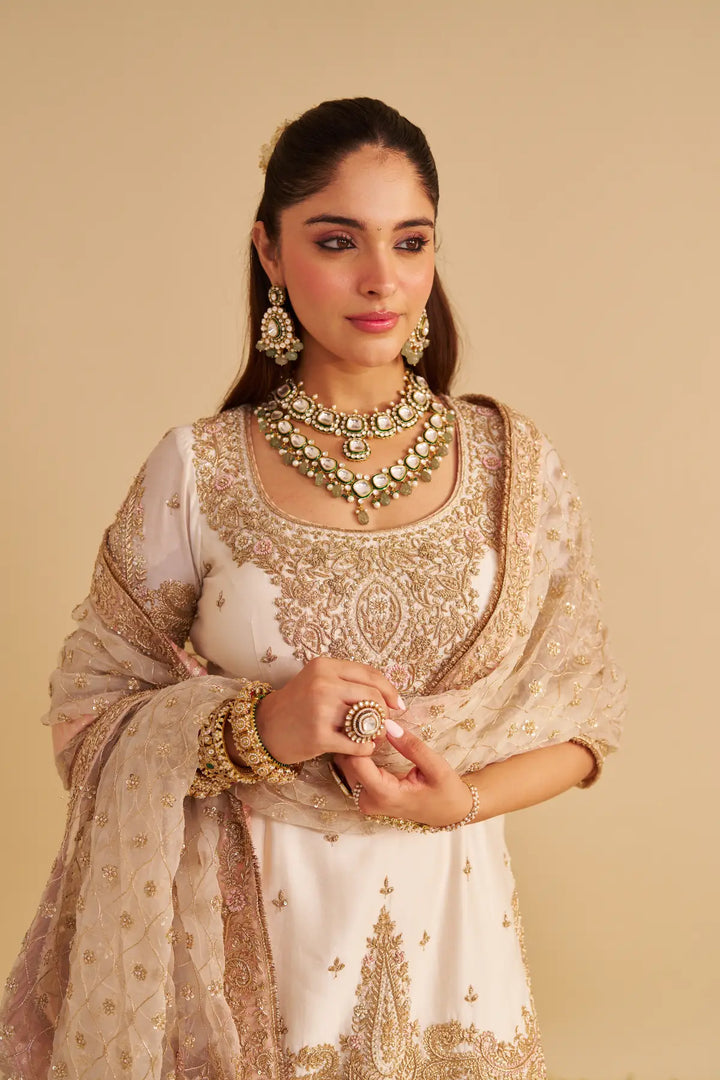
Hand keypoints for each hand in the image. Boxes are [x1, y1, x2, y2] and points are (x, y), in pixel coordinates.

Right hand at [253, 656, 403, 765]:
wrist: (264, 728)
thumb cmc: (297, 705)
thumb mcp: (318, 681)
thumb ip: (347, 683)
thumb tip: (387, 696)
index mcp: (324, 666)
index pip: (370, 674)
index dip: (389, 690)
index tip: (397, 704)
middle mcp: (323, 684)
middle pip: (372, 696)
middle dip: (384, 712)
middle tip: (383, 724)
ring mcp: (320, 710)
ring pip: (367, 719)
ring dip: (376, 732)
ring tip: (371, 736)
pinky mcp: (319, 736)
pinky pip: (357, 744)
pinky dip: (365, 748)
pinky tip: (360, 748)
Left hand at [334, 720, 475, 827]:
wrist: (449, 813)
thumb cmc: (446, 792)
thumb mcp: (436, 767)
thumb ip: (411, 747)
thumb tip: (388, 725)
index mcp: (385, 795)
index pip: (355, 762)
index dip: (360, 740)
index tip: (373, 722)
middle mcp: (368, 800)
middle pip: (346, 763)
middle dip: (355, 740)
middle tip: (373, 722)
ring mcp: (365, 800)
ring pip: (345, 766)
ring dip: (355, 746)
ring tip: (374, 729)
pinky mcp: (365, 795)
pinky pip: (352, 770)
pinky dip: (358, 754)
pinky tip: (372, 741)